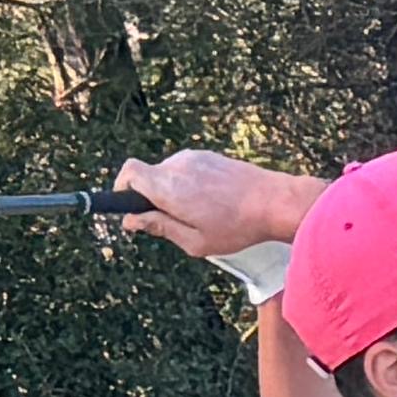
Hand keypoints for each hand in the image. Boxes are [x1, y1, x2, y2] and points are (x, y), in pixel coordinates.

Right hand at [112, 150, 319, 259]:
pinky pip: (187, 170)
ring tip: (201, 215)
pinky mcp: (210, 156)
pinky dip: (190, 186)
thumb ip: (159, 227)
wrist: (275, 202)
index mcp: (169, 186)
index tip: (128, 206)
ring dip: (174, 193)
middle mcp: (178, 165)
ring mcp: (196, 157)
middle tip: (174, 223)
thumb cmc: (236, 227)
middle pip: (148, 176)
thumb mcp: (193, 241)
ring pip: (169, 175)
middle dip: (152, 198)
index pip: (129, 172)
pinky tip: (213, 204)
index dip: (121, 187)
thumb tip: (131, 221)